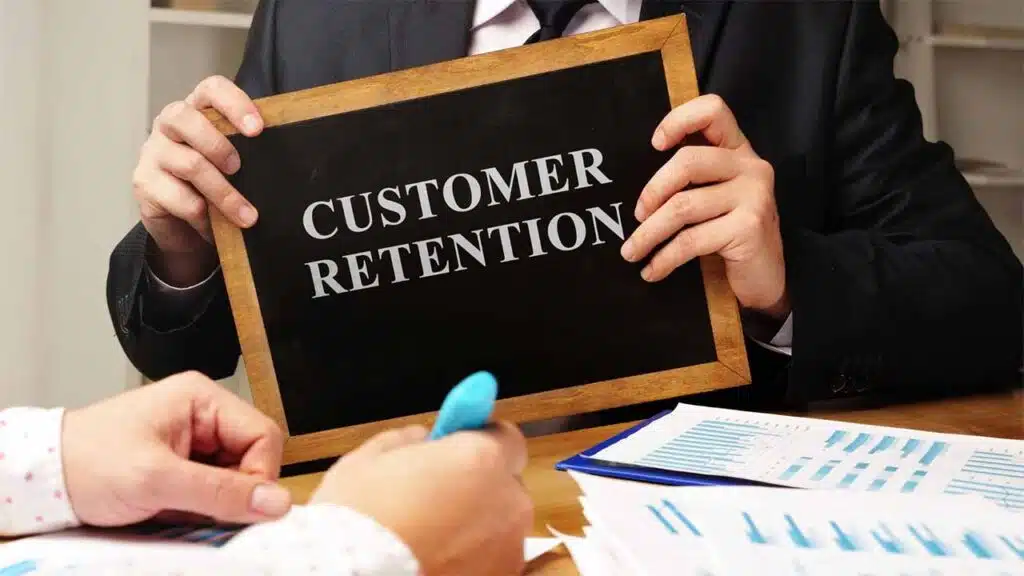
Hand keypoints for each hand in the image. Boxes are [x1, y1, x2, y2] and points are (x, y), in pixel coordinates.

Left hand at [61, 371, 290, 527]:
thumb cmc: (86, 463)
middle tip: (206, 512)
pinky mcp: (182, 463)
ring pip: (234, 475)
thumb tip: (275, 502)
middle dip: (236, 490)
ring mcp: (192, 439)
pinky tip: (177, 510)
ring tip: (181, 509)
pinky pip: (213, 487)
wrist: (40, 477)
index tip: (243, 509)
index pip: (263, 435)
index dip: (259, 476)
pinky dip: (203, 505)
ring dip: (218, 500)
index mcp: (202, 398)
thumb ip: (220, 492)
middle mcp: (202, 414)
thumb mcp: (157, 480)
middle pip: (252, 456)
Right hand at [132, 75, 263, 285]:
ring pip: (190, 164)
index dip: (234, 103)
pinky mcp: (143, 184)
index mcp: (197, 111)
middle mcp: (170, 125)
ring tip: (247, 217)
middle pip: (185, 119)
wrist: (183, 224)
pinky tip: (214, 226)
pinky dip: (203, 216)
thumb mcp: (234, 165)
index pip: (211, 89)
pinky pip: (178, 197)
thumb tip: (290, 160)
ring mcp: (153, 153)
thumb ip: (248, 153)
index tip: (257, 129)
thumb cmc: (214, 185)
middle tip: (239, 169)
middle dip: (219, 146)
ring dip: (224, 194)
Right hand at [312, 421, 532, 575]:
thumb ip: (411, 440)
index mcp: (481, 459)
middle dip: (478, 486)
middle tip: (436, 497)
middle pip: (505, 483)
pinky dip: (473, 558)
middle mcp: (507, 502)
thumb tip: (426, 440)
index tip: (457, 448)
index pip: (507, 438)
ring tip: (430, 536)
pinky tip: (436, 559)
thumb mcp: (371, 459)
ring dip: (476, 524)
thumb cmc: (357, 518)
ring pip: (500, 525)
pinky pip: (492, 558)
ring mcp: (509, 548)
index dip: (480, 441)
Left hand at [621, 94, 789, 318]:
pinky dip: (665, 258)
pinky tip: (652, 270)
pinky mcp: (749, 228)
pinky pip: (691, 240)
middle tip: (637, 216)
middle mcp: (751, 167)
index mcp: (738, 151)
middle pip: (687, 162)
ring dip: (649, 234)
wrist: (766, 278)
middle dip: (652, 192)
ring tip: (631, 252)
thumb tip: (635, 188)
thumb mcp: (713, 199)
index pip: (713, 111)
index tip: (654, 144)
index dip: (679, 120)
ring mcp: (754, 196)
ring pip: (683, 206)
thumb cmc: (730, 235)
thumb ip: (689, 180)